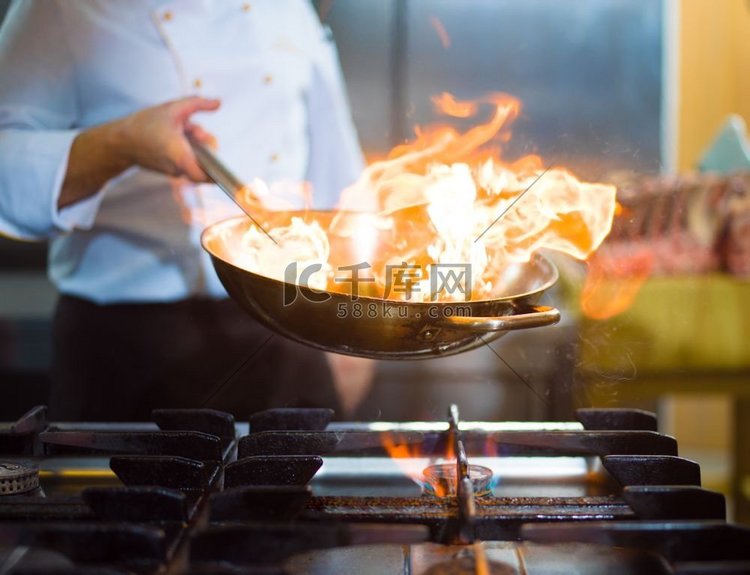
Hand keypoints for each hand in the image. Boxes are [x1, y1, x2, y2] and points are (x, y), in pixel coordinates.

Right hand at [60, 97, 220, 208]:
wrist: (120, 141)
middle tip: (194, 129)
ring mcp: (174, 172)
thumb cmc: (145, 125)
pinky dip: (185, 148)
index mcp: (181, 156)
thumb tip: (218, 103)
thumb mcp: (173, 108)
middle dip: (204, 142)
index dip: (218, 172)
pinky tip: (176, 135)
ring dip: (193, 143)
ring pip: (194, 159)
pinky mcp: (169, 171)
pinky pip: (185, 160)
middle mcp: (179, 168)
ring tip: (182, 129)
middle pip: (204, 160)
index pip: (206, 176)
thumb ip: (198, 104)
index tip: (222, 162)